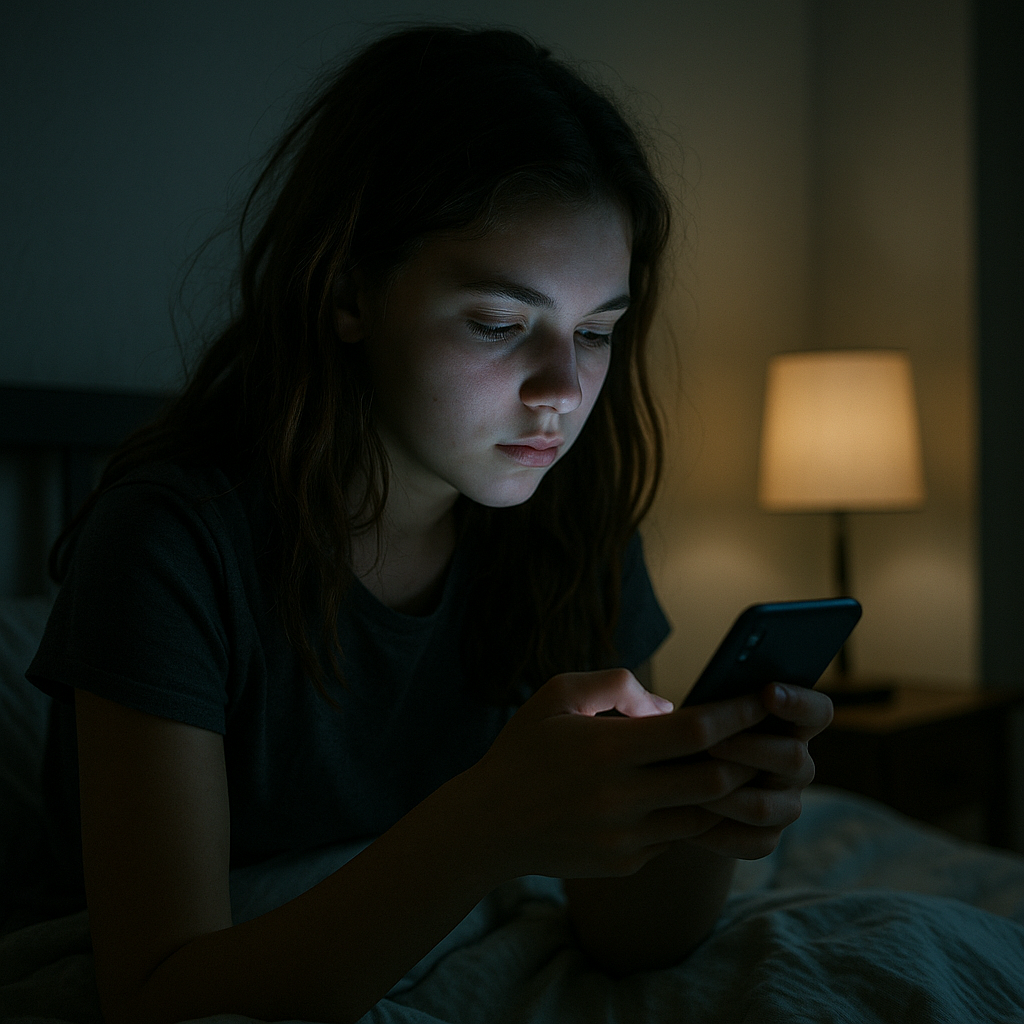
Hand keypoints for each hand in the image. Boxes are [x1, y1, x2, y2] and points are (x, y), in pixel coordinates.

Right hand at [458, 669, 768, 881]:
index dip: (736, 713)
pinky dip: (690, 814)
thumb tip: (668, 705)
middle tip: (762, 736)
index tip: (761, 699)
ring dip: (724, 791)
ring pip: (703, 815)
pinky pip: (677, 838)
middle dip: (747, 756)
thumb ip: (614, 684)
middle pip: (715, 780)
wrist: (487, 825)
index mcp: (606, 749)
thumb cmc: (523, 750)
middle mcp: (621, 798)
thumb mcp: (556, 695)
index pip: (694, 732)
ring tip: (734, 765)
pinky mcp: (626, 863)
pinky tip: (688, 795)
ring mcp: (626, 838)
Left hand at [687, 683, 833, 858]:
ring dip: (726, 795)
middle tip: (711, 745)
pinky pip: (751, 842)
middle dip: (749, 749)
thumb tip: (659, 708)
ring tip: (688, 788)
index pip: (816, 712)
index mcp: (788, 724)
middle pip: (793, 758)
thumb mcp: (689, 712)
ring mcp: (785, 804)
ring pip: (766, 806)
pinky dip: (716, 832)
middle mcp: (795, 764)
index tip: (768, 691)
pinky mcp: (766, 838)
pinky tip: (686, 816)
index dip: (800, 701)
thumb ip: (689, 701)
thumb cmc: (685, 737)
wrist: (672, 789)